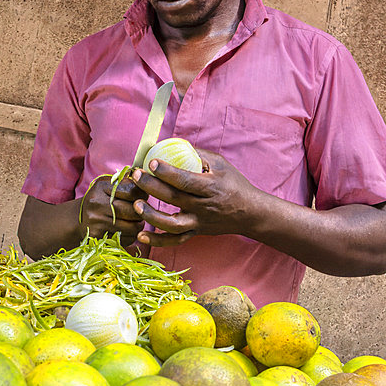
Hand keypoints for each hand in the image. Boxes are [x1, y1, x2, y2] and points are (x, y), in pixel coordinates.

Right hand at [79, 175, 148, 245]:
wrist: (78, 218)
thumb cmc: (99, 198)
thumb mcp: (107, 185)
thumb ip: (126, 182)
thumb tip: (148, 182)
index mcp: (100, 187)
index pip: (132, 191)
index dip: (142, 194)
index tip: (143, 196)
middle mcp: (96, 204)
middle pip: (133, 210)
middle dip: (142, 212)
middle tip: (142, 211)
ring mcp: (96, 222)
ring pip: (132, 227)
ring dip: (138, 225)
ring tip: (136, 221)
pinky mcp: (98, 237)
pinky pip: (125, 239)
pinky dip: (131, 236)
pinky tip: (127, 231)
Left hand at [130, 149, 264, 246]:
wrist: (250, 213)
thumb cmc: (234, 185)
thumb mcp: (221, 165)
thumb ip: (198, 155)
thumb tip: (173, 144)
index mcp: (211, 187)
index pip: (186, 180)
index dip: (167, 172)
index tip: (151, 162)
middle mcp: (204, 207)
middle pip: (174, 199)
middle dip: (152, 187)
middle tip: (135, 176)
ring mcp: (199, 222)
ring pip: (172, 225)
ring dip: (151, 216)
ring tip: (136, 204)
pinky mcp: (195, 233)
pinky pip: (175, 241)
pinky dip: (157, 241)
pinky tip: (141, 235)